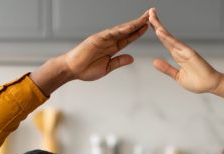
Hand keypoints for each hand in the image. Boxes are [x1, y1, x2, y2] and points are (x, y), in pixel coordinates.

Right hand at [30, 11, 148, 93]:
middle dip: (139, 22)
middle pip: (127, 30)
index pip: (128, 38)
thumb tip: (132, 58)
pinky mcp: (96, 39)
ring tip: (145, 18)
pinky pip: (111, 33)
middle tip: (151, 14)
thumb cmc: (86, 69)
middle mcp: (109, 40)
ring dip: (133, 23)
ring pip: (121, 29)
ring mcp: (103, 38)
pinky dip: (121, 30)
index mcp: (112, 47)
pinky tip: (130, 27)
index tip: (148, 26)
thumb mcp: (107, 67)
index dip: (138, 32)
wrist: (72, 70)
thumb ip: (119, 62)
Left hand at [149, 8, 222, 93]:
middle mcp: (180, 50)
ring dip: (160, 27)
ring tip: (151, 17)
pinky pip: (176, 44)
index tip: (150, 22)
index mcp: (177, 55)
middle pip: (166, 35)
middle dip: (157, 24)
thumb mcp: (178, 77)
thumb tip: (155, 62)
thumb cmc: (197, 82)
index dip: (157, 31)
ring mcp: (185, 51)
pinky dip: (167, 38)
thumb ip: (167, 69)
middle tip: (150, 12)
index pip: (165, 40)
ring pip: (169, 37)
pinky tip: (159, 32)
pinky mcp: (189, 53)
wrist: (211, 85)